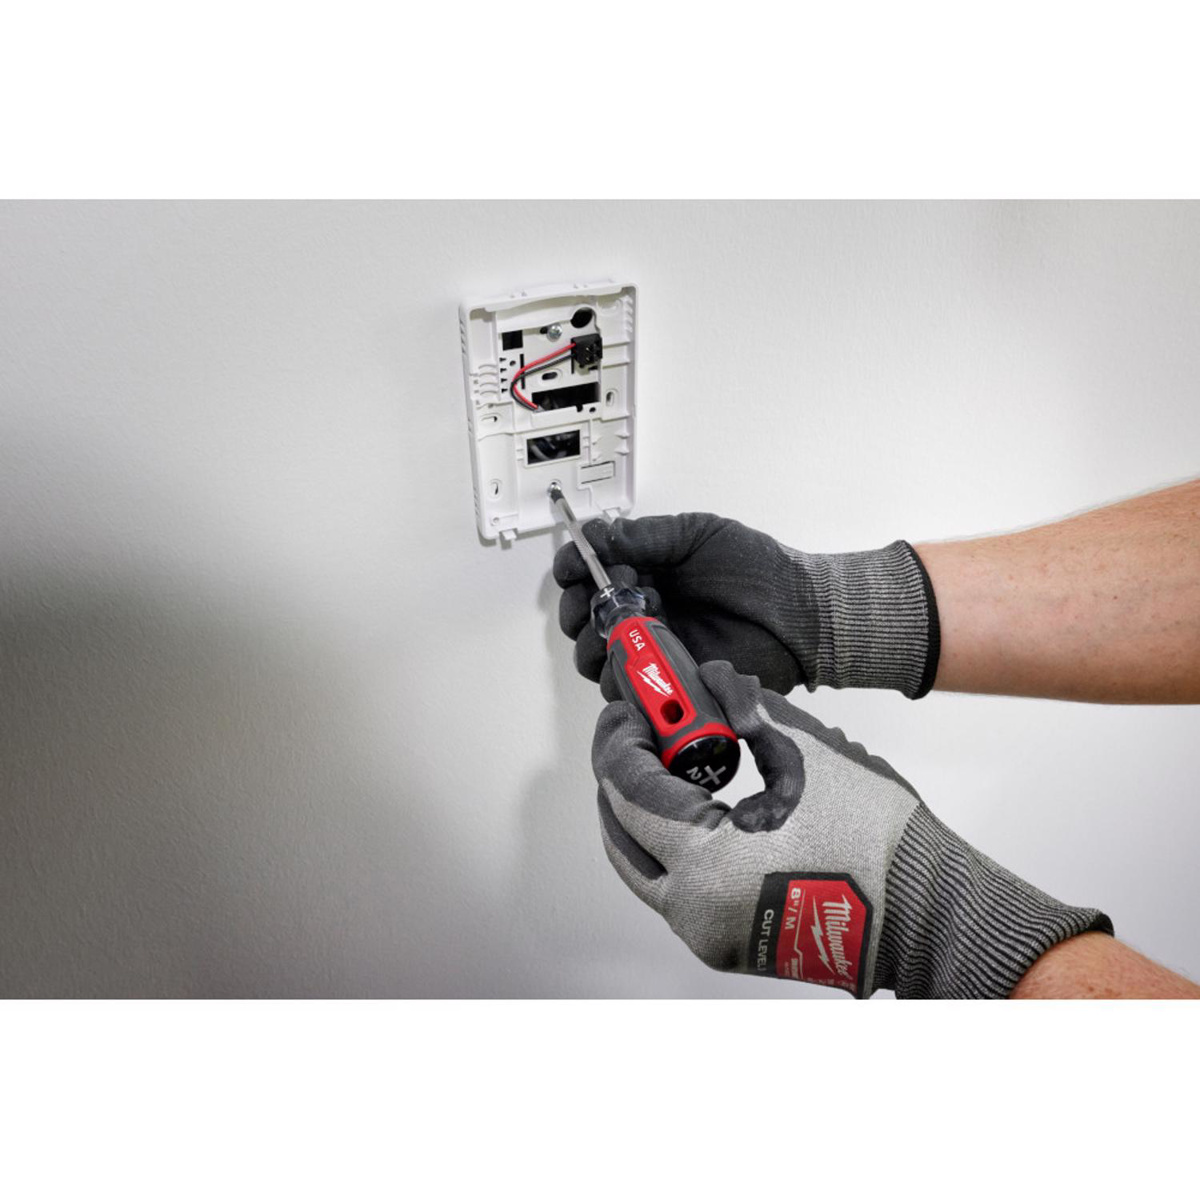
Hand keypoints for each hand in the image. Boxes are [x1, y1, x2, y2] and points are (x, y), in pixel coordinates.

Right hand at [554, 512, 938, 700]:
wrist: (800, 617)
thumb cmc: (760, 571)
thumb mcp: (699, 535)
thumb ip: (647, 537)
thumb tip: (600, 537)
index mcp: (645, 569)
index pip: (589, 569)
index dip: (574, 567)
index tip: (575, 565)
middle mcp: (641, 608)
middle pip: (580, 614)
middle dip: (577, 605)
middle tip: (602, 594)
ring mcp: (652, 647)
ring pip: (594, 653)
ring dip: (594, 639)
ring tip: (624, 624)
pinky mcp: (666, 681)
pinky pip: (624, 687)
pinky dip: (617, 674)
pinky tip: (638, 655)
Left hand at [592, 660, 1110, 997]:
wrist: (926, 913)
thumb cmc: (877, 841)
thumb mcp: (808, 753)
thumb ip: (747, 707)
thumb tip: (710, 680)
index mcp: (707, 866)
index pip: (627, 788)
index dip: (620, 738)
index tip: (630, 707)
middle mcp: (693, 911)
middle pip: (618, 828)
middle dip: (620, 772)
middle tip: (638, 729)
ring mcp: (704, 933)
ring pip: (637, 862)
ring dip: (638, 808)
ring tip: (665, 759)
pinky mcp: (721, 941)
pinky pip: (668, 884)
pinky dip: (666, 841)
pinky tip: (690, 802)